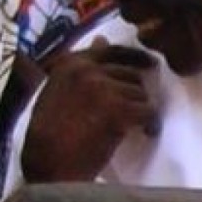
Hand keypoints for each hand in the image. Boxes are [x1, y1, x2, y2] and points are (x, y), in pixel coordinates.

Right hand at [22, 38, 158, 181]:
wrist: (50, 162)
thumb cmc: (51, 133)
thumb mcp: (60, 90)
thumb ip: (82, 67)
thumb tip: (103, 38)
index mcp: (70, 62)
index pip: (111, 51)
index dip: (134, 57)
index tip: (150, 64)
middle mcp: (86, 69)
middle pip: (130, 75)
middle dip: (135, 94)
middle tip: (133, 112)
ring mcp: (102, 88)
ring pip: (141, 94)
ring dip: (141, 111)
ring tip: (134, 126)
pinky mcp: (118, 109)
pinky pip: (148, 112)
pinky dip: (150, 124)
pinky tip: (145, 133)